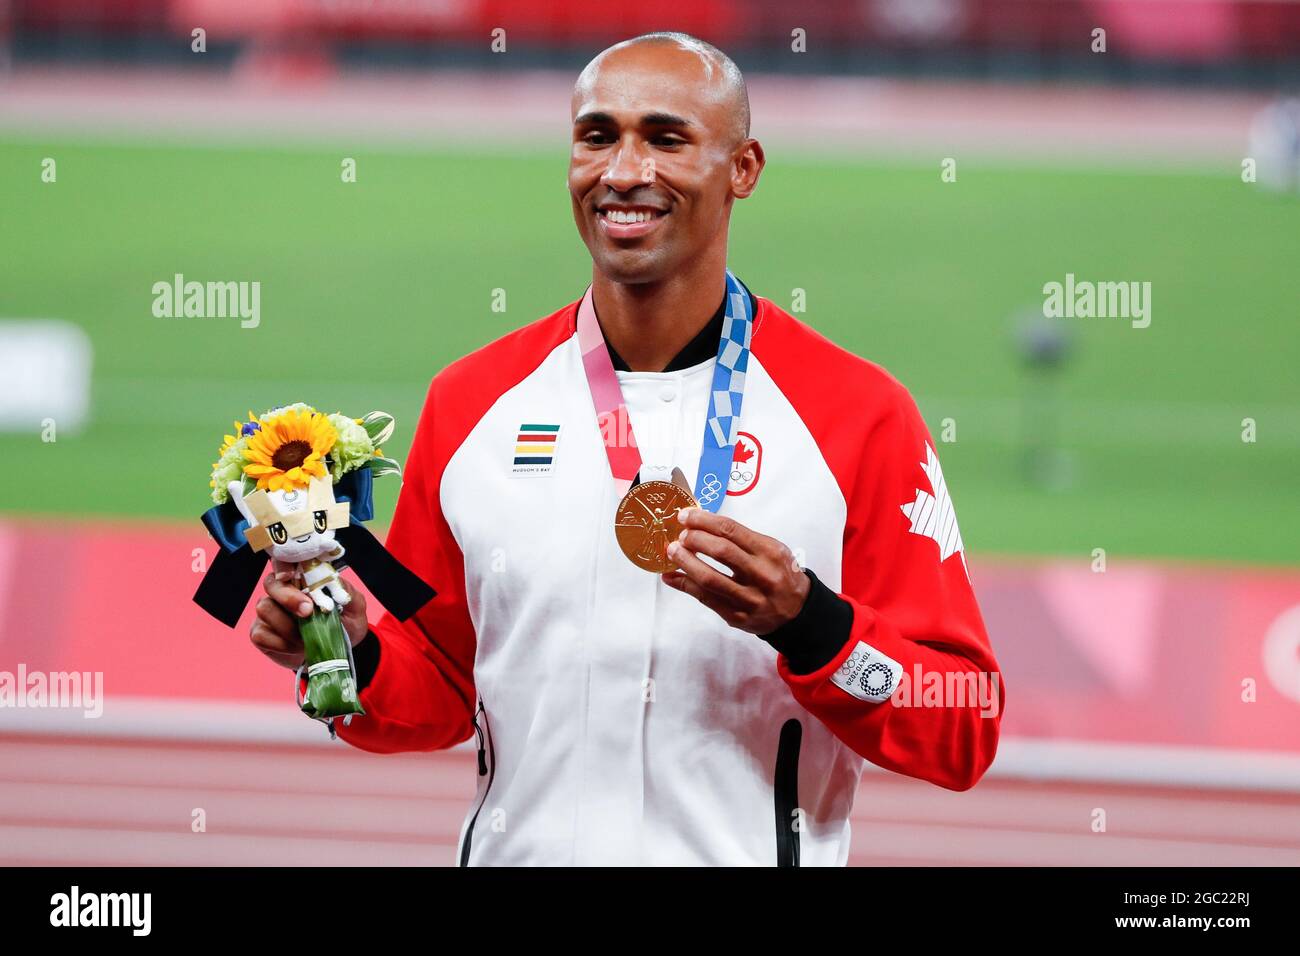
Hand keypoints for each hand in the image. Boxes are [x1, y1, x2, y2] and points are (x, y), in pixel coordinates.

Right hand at [250, 559, 369, 668]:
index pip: (286, 563)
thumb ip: (348, 593)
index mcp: (303, 579)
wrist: (335, 653)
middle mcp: (282, 591)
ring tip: (307, 638)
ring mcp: (269, 611)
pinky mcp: (261, 632)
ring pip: (266, 608)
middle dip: (288, 597)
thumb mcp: (354, 609)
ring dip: (288, 626)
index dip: (284, 565)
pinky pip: (261, 634)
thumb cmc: (343, 624)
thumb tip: (336, 582)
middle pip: (272, 583)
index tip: (290, 575)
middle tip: (307, 612)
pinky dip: (281, 644)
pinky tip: (296, 647)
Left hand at [660, 508, 810, 634]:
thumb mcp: (771, 550)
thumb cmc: (779, 574)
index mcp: (770, 552)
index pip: (731, 530)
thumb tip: (701, 527)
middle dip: (694, 539)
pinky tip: (671, 576)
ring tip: (672, 551)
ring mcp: (749, 598)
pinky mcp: (736, 617)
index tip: (686, 516)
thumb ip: (741, 539)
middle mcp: (761, 575)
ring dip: (685, 562)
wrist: (798, 611)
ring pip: (709, 578)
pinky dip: (684, 585)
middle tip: (681, 535)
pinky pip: (705, 598)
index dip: (704, 521)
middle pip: (720, 551)